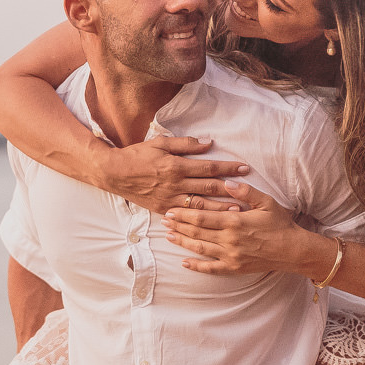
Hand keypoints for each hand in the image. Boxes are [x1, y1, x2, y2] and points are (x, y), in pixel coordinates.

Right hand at [101, 136, 248, 214]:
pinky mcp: (164, 209)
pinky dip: (201, 218)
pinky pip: (186, 215)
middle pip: (209, 187)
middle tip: (250, 190)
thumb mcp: (161, 143)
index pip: (209, 167)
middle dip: (231, 188)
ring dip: (221, 208)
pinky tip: (214, 221)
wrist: (114, 173)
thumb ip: (186, 144)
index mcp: (176, 165)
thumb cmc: (137, 155)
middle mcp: (175, 184)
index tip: (245, 168)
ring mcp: (170, 199)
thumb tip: (208, 143)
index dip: (228, 167)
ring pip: (201, 205)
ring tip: (239, 210)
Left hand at [162, 180, 305, 274]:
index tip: (171, 210)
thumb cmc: (280, 224)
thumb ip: (245, 191)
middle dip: (178, 226)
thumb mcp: (266, 202)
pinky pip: (211, 268)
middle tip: (164, 221)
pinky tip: (184, 262)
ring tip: (168, 237)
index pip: (202, 217)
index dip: (184, 214)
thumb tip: (227, 181)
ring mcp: (230, 256)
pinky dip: (196, 266)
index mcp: (235, 222)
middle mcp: (229, 240)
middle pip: (197, 232)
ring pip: (200, 249)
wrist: (293, 250)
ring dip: (182, 242)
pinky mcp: (234, 268)